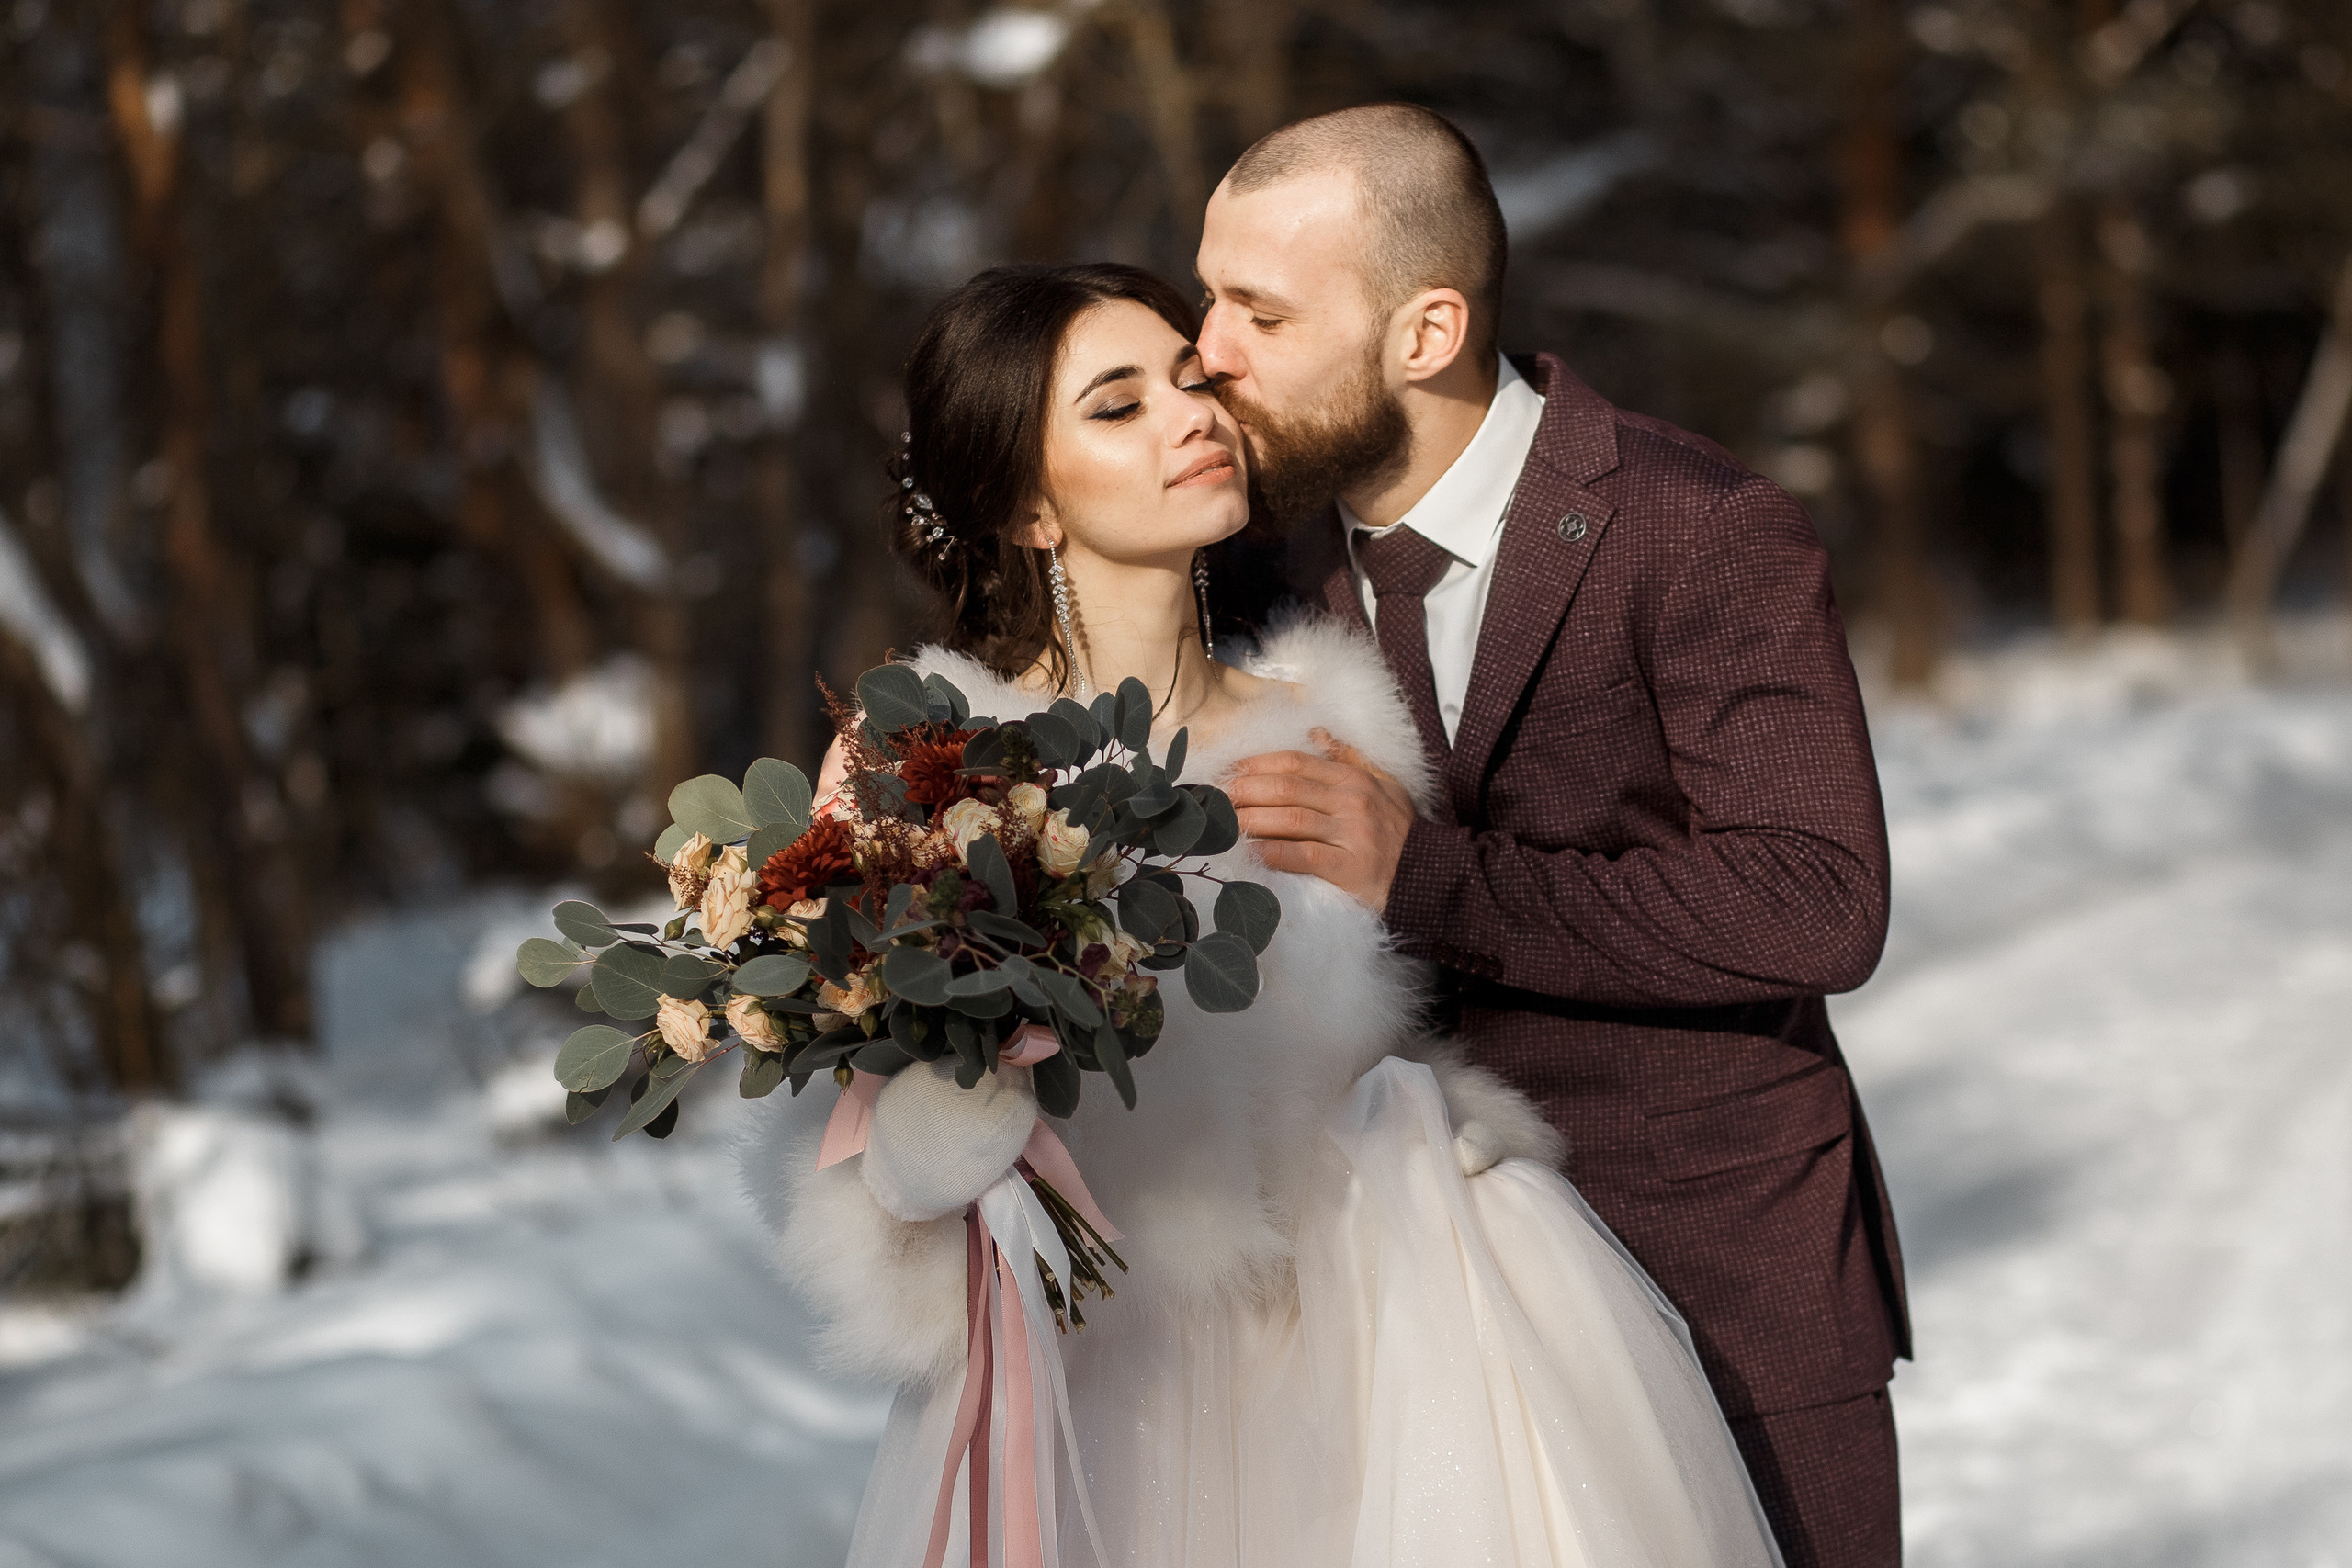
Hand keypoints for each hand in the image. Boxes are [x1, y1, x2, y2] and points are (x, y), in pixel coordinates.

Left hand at [1226, 729, 1416, 910]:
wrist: (1432, 874)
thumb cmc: (1402, 830)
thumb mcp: (1384, 784)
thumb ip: (1349, 758)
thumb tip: (1316, 733)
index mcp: (1353, 779)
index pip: (1295, 763)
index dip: (1257, 764)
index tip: (1229, 770)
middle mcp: (1351, 802)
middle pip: (1286, 788)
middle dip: (1245, 790)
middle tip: (1213, 796)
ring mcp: (1351, 834)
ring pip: (1290, 820)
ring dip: (1251, 820)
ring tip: (1222, 823)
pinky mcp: (1350, 867)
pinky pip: (1304, 856)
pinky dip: (1274, 853)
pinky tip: (1250, 852)